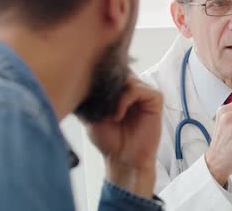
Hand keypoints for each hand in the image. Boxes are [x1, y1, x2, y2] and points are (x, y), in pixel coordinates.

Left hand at [84, 74, 162, 198]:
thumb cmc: (109, 140)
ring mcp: (145, 94)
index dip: (100, 77)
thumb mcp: (91, 115)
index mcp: (120, 91)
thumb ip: (88, 98)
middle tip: (98, 101)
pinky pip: (139, 90)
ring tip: (109, 113)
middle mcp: (133, 89)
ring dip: (115, 94)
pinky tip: (118, 115)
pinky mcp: (155, 100)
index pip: (111, 72)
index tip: (88, 90)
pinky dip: (126, 99)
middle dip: (107, 84)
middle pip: (121, 71)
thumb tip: (76, 82)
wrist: (123, 159)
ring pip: (129, 78)